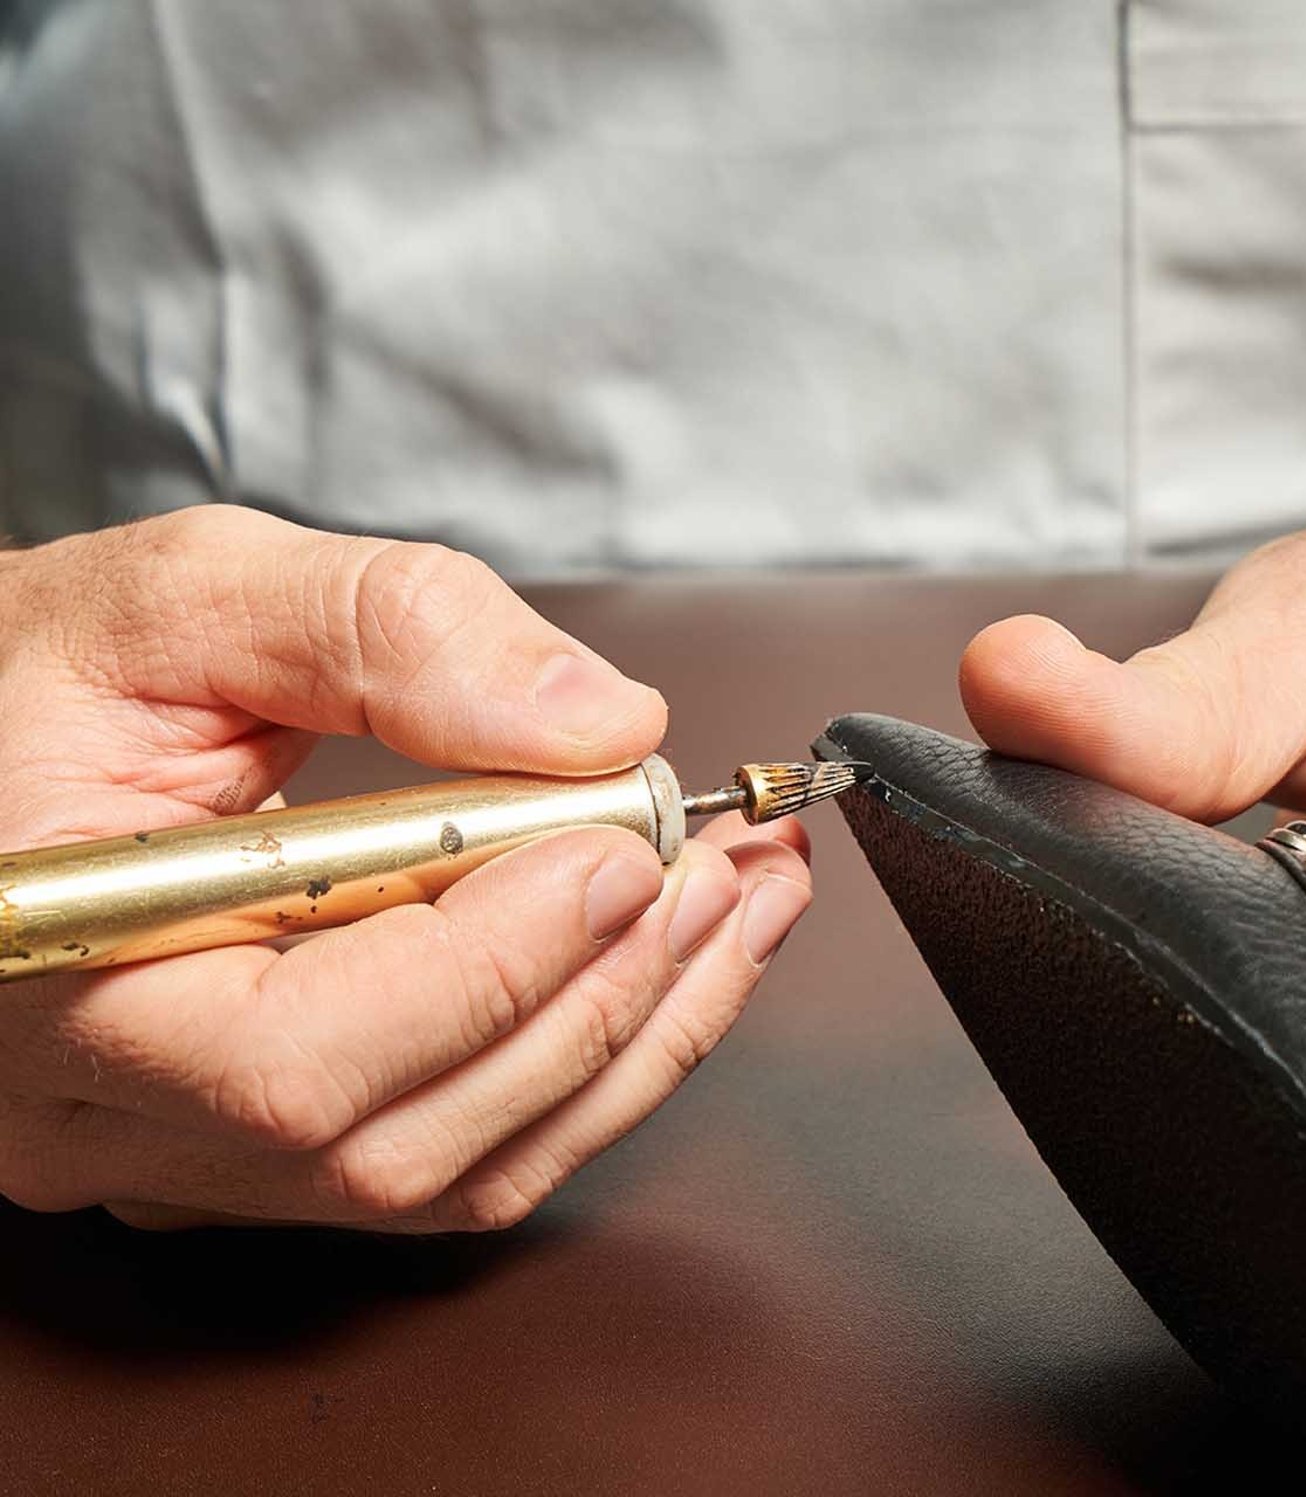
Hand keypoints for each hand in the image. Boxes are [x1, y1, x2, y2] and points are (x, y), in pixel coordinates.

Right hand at [0, 508, 810, 1229]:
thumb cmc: (38, 677)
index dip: (491, 967)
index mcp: (52, 974)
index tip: (628, 851)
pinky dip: (591, 1063)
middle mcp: (112, 1111)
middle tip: (728, 874)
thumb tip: (594, 721)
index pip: (294, 1056)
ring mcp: (188, 1151)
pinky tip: (674, 963)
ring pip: (452, 1170)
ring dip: (631, 1040)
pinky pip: (457, 1149)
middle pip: (398, 1139)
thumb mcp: (188, 596)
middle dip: (601, 1000)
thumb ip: (386, 629)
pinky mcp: (262, 1146)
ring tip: (738, 910)